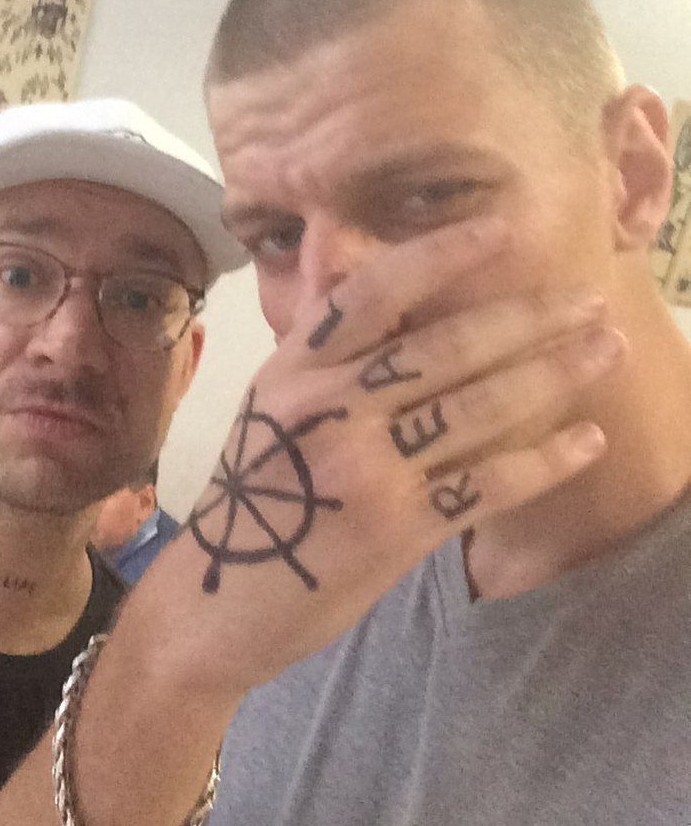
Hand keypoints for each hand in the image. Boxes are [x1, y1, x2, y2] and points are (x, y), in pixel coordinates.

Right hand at [143, 216, 623, 694]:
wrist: (220, 597)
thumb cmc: (254, 493)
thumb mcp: (270, 403)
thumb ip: (323, 343)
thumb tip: (363, 262)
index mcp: (293, 369)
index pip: (372, 292)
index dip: (440, 254)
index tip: (499, 229)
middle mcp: (326, 407)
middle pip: (444, 346)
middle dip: (528, 317)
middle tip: (588, 298)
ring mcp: (363, 468)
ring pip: (476, 407)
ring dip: (553, 375)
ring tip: (606, 349)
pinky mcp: (394, 529)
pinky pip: (484, 484)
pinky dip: (543, 460)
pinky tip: (586, 440)